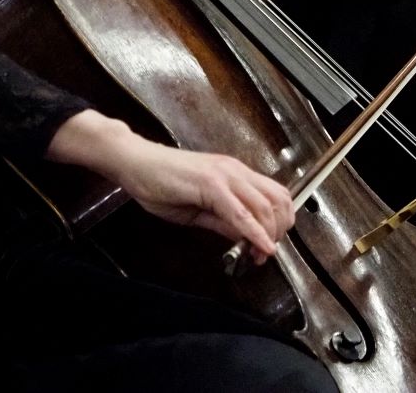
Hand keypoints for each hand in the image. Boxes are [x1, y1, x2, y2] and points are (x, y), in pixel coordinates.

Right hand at [47, 111, 294, 263]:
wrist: (135, 162)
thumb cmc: (160, 182)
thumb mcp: (198, 208)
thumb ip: (223, 221)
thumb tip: (244, 238)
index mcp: (234, 174)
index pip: (275, 196)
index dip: (280, 225)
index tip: (270, 247)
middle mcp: (235, 170)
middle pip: (278, 200)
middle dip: (280, 232)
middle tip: (266, 253)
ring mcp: (224, 174)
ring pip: (265, 206)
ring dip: (268, 234)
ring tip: (259, 254)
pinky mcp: (209, 183)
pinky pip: (240, 211)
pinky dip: (254, 232)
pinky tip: (257, 246)